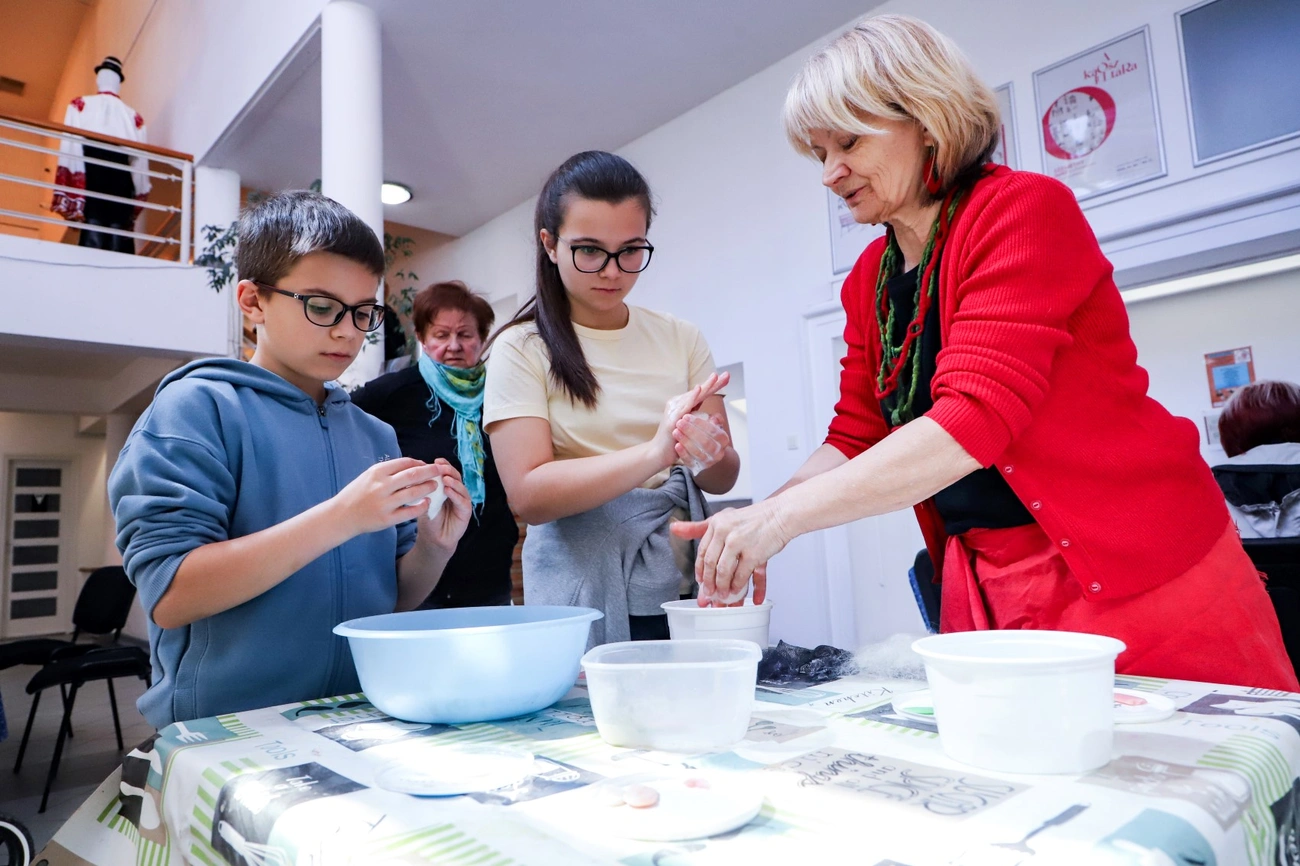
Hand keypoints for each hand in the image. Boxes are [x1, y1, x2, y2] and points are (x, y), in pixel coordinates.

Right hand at [332, 458, 445, 536]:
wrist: (342, 515)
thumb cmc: (358, 493)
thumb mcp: (369, 475)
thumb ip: (390, 470)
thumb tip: (415, 465)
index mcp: (377, 472)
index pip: (405, 463)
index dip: (420, 463)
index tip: (427, 465)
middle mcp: (381, 486)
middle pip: (412, 475)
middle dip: (430, 472)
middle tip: (440, 471)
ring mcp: (384, 503)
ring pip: (414, 493)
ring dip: (428, 488)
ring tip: (436, 485)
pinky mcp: (387, 519)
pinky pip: (410, 512)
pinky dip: (421, 506)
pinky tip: (427, 503)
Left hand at [419, 459, 471, 552]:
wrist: (433, 538)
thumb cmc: (428, 518)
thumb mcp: (424, 500)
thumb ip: (424, 488)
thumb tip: (418, 473)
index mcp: (447, 487)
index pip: (447, 472)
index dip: (443, 465)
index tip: (436, 461)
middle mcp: (456, 492)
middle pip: (456, 477)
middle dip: (449, 470)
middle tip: (441, 467)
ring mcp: (462, 501)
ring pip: (461, 487)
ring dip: (453, 482)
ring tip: (445, 478)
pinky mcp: (466, 512)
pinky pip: (463, 501)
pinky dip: (456, 495)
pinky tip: (448, 491)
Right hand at [649, 372, 729, 469]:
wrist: (659, 453)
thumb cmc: (674, 439)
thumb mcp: (688, 424)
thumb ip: (695, 413)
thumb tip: (708, 407)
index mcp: (682, 404)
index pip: (701, 393)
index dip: (713, 385)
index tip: (726, 377)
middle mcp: (677, 403)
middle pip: (699, 392)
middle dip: (713, 383)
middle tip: (727, 375)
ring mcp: (674, 410)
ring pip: (693, 396)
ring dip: (705, 386)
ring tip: (715, 377)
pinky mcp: (672, 418)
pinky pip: (684, 406)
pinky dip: (692, 397)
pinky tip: (699, 389)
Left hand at [671, 501, 790, 605]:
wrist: (781, 515)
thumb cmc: (754, 519)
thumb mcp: (723, 518)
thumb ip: (698, 526)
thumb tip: (673, 528)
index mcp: (716, 524)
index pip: (702, 552)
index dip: (701, 571)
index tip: (701, 582)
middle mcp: (725, 532)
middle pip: (711, 564)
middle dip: (709, 584)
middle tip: (709, 596)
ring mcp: (739, 543)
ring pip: (724, 572)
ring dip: (723, 589)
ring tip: (724, 598)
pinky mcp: (754, 553)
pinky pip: (742, 576)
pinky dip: (740, 587)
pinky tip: (741, 594)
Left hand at [673, 413, 729, 473]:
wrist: (707, 454)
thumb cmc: (707, 435)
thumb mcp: (713, 426)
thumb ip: (713, 420)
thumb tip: (714, 417)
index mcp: (723, 439)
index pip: (713, 430)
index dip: (699, 423)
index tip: (686, 416)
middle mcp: (718, 452)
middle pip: (705, 442)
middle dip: (691, 431)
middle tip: (679, 423)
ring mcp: (709, 461)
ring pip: (697, 452)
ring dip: (685, 441)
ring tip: (675, 432)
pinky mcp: (698, 468)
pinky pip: (690, 461)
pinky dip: (683, 453)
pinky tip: (677, 445)